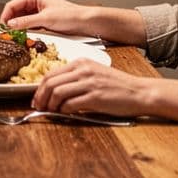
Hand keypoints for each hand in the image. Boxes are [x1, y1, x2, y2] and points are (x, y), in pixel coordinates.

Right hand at [0, 0, 88, 34]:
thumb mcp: (46, 19)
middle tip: (9, 36)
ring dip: (19, 29)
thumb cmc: (70, 16)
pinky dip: (26, 32)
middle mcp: (33, 2)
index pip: (11, 6)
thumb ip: (26, 22)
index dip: (5, 17)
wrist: (85, 22)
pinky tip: (26, 37)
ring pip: (21, 21)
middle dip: (12, 24)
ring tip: (18, 38)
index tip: (3, 29)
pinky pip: (28, 26)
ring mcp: (37, 12)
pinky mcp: (41, 21)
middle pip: (15, 13)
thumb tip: (10, 25)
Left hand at [32, 59, 150, 116]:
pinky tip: (65, 114)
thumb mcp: (95, 74)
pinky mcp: (95, 97)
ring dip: (50, 105)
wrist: (140, 92)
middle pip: (50, 83)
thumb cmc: (119, 86)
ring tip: (51, 112)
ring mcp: (89, 82)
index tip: (37, 98)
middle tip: (38, 107)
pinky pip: (70, 104)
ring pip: (57, 93)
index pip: (51, 73)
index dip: (39, 88)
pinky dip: (63, 111)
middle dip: (40, 97)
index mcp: (81, 63)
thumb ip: (76, 79)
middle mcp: (83, 70)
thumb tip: (55, 92)